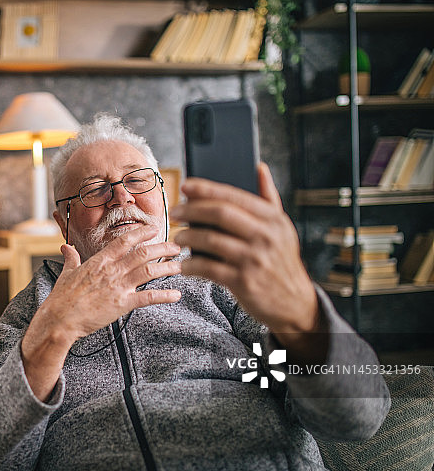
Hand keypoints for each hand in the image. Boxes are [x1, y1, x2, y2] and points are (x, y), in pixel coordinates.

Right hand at [22, 225, 181, 398]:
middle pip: (143, 253)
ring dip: (167, 267)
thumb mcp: (66, 273)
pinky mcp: (121, 305)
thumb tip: (66, 247)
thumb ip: (71, 258)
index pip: (124, 241)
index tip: (154, 228)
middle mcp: (111, 270)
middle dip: (163, 248)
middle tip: (177, 246)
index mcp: (99, 261)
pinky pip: (147, 298)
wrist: (59, 319)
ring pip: (149, 271)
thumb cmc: (61, 298)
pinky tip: (176, 295)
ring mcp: (117, 287)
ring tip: (181, 266)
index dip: (141, 232)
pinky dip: (164, 296)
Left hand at [171, 163, 320, 342]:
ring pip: (211, 240)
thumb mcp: (282, 228)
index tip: (186, 186)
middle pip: (220, 214)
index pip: (234, 197)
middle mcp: (265, 236)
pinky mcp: (243, 282)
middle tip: (175, 212)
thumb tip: (259, 167)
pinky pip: (208, 268)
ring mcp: (254, 259)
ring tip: (179, 237)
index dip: (207, 189)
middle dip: (191, 210)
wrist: (294, 302)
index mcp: (273, 219)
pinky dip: (192, 265)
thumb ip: (269, 198)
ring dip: (188, 237)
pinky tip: (185, 264)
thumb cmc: (281, 260)